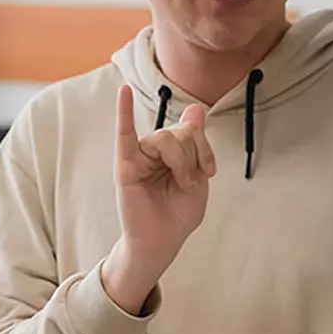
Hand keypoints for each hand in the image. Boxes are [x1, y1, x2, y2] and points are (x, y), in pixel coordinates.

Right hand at [102, 84, 216, 314]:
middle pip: (179, 132)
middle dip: (193, 155)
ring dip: (180, 161)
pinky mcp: (126, 166)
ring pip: (165, 138)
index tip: (209, 170)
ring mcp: (139, 156)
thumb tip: (196, 107)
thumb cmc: (178, 213)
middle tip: (190, 182)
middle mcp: (154, 150)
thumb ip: (196, 142)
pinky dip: (123, 111)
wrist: (163, 241)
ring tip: (179, 182)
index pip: (189, 129)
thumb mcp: (198, 176)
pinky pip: (124, 134)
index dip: (204, 146)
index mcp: (172, 150)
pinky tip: (124, 92)